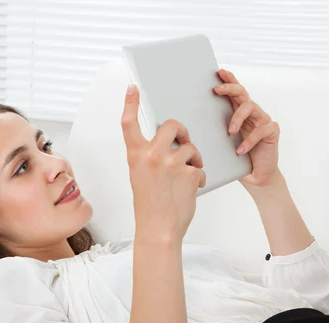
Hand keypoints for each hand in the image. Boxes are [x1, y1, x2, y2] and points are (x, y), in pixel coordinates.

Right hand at [121, 84, 205, 241]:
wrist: (159, 229)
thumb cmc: (149, 205)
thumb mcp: (140, 176)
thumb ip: (149, 157)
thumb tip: (168, 143)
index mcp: (136, 156)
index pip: (129, 124)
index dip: (130, 104)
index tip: (133, 88)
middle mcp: (152, 155)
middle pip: (171, 125)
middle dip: (182, 131)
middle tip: (185, 142)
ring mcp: (171, 163)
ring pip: (189, 148)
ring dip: (193, 159)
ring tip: (189, 175)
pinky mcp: (190, 173)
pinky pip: (199, 167)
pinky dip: (199, 177)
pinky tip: (192, 189)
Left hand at [214, 69, 280, 187]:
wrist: (256, 176)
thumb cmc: (237, 159)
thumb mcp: (222, 143)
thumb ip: (214, 131)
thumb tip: (190, 124)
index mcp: (239, 113)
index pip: (234, 92)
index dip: (228, 80)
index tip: (218, 72)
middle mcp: (252, 113)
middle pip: (242, 93)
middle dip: (229, 88)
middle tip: (216, 90)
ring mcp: (263, 121)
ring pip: (250, 107)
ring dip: (237, 118)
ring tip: (230, 132)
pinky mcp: (272, 131)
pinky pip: (261, 130)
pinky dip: (249, 140)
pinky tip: (240, 150)